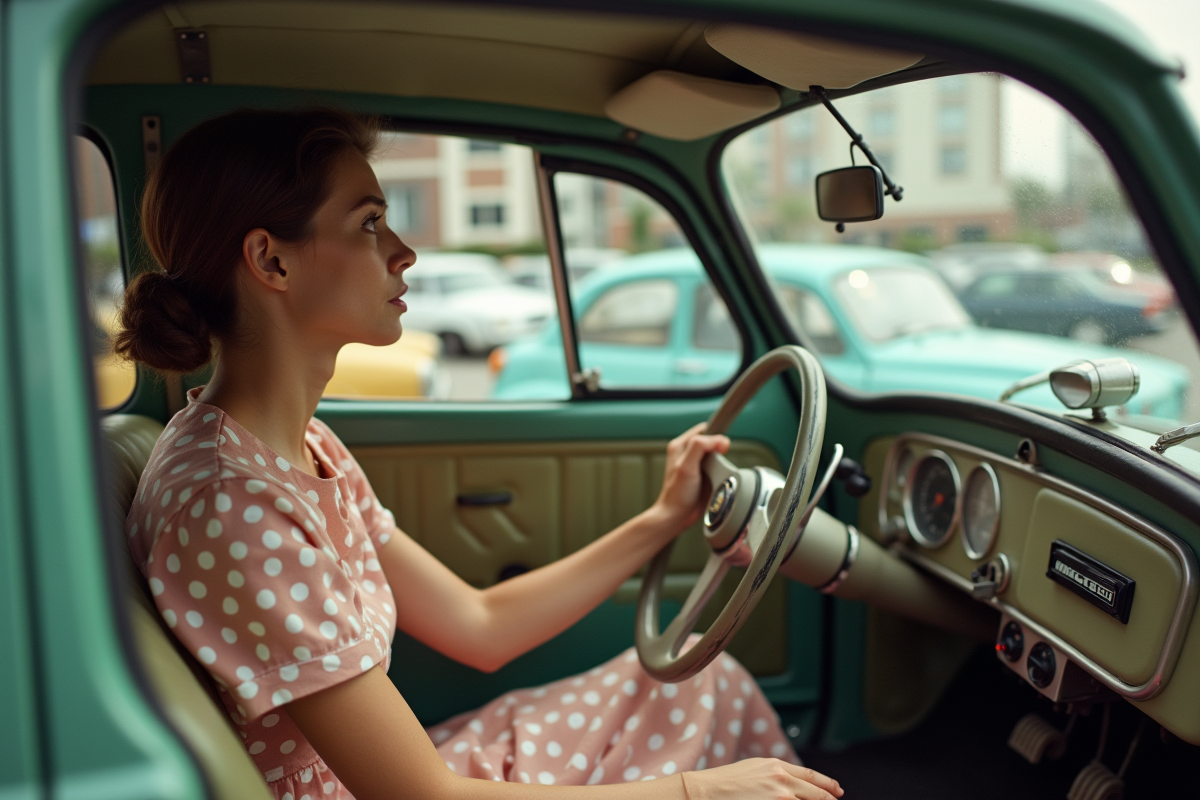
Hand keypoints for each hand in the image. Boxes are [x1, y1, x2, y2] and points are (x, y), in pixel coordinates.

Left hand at [652, 422, 730, 530]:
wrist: (677, 516)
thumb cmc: (677, 494)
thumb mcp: (686, 466)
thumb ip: (699, 447)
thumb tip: (718, 440)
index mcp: (680, 445)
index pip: (704, 430)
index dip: (715, 437)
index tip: (720, 449)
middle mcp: (687, 452)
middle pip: (712, 441)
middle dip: (719, 450)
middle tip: (716, 464)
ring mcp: (695, 464)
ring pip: (716, 454)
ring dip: (721, 461)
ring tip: (715, 473)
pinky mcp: (703, 475)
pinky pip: (718, 466)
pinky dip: (722, 470)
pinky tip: (717, 478)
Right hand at [681, 759, 843, 799]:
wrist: (706, 791)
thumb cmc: (725, 781)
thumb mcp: (754, 768)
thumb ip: (776, 773)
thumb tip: (793, 782)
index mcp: (777, 766)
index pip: (811, 776)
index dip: (827, 785)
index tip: (838, 791)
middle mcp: (782, 780)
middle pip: (816, 794)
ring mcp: (779, 797)